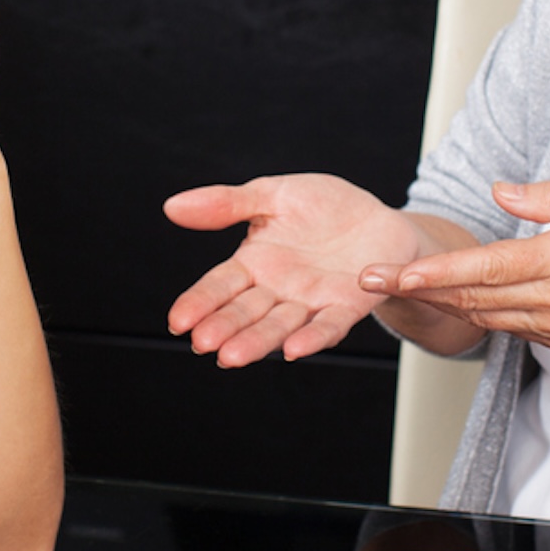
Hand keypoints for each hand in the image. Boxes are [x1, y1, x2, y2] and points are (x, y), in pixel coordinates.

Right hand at [165, 174, 427, 366]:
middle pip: (244, 311)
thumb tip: (172, 207)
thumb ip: (226, 203)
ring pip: (278, 325)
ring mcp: (310, 301)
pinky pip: (328, 325)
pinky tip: (294, 349)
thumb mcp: (272, 194)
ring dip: (256, 342)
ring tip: (233, 356)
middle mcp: (277, 289)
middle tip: (203, 343)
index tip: (177, 321)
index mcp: (254, 262)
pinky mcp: (346, 306)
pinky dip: (312, 338)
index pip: (219, 286)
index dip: (198, 303)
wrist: (377, 217)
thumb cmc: (324, 206)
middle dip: (223, 327)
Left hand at [365, 180, 549, 365]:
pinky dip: (479, 314)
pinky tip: (459, 301)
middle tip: (370, 279)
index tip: (396, 271)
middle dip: (417, 290)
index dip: (435, 272)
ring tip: (398, 288)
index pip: (484, 268)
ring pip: (485, 317)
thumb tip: (503, 191)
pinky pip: (512, 327)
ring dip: (439, 304)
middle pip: (471, 298)